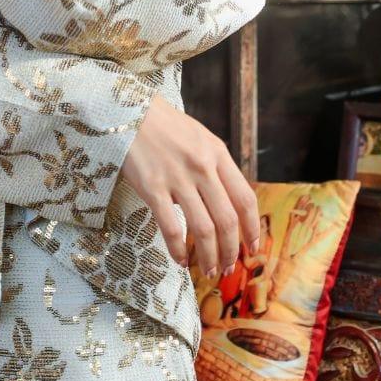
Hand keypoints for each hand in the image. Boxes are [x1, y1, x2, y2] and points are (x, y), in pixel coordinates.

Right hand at [120, 94, 260, 276]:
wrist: (128, 109)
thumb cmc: (164, 125)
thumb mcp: (199, 138)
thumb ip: (215, 166)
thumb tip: (226, 203)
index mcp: (218, 153)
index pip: (245, 198)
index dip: (252, 229)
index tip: (252, 248)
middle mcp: (202, 167)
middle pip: (227, 219)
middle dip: (231, 251)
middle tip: (227, 268)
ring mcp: (177, 177)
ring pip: (204, 229)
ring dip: (209, 256)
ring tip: (208, 270)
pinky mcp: (152, 187)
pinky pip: (171, 227)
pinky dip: (178, 250)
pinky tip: (179, 260)